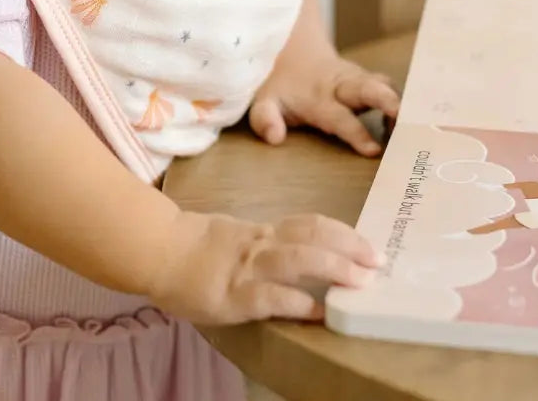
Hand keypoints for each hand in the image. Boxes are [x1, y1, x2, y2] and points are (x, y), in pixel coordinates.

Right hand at [148, 210, 383, 324]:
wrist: (159, 251)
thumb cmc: (198, 249)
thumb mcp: (238, 239)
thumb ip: (269, 246)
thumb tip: (311, 255)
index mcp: (263, 232)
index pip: (309, 225)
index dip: (343, 234)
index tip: (370, 246)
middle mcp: (260, 245)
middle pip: (311, 238)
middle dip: (348, 249)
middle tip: (378, 262)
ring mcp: (247, 268)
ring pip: (295, 260)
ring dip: (332, 268)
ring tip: (360, 282)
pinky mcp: (233, 294)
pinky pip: (269, 296)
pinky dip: (297, 302)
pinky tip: (318, 311)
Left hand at [249, 54, 400, 156]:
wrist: (291, 48)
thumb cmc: (279, 85)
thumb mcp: (263, 101)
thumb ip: (265, 119)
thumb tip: (274, 138)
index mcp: (317, 96)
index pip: (339, 115)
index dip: (356, 132)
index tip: (374, 150)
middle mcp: (341, 85)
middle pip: (370, 88)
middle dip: (390, 103)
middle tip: (410, 125)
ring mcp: (358, 79)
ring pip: (385, 85)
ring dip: (402, 104)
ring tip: (418, 130)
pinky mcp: (369, 79)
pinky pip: (390, 87)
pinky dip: (403, 101)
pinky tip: (412, 124)